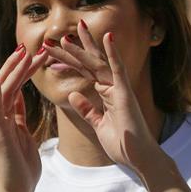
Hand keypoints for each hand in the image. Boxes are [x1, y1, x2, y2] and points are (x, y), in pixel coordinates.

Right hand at [0, 45, 47, 191]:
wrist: (17, 191)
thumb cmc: (23, 167)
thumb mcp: (25, 134)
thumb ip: (20, 116)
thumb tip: (20, 98)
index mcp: (9, 116)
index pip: (17, 86)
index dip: (26, 70)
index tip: (39, 55)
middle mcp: (0, 116)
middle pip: (10, 84)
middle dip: (20, 64)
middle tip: (31, 45)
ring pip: (4, 90)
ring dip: (13, 70)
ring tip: (22, 52)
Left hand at [44, 21, 159, 173]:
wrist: (138, 158)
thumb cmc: (122, 144)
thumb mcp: (97, 125)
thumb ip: (87, 109)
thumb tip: (73, 95)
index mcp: (106, 94)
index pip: (84, 72)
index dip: (69, 61)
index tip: (53, 52)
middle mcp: (113, 88)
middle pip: (90, 63)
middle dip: (74, 49)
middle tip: (59, 35)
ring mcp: (119, 89)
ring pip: (98, 64)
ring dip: (84, 48)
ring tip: (70, 33)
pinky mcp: (125, 94)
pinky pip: (118, 70)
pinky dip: (114, 53)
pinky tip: (108, 36)